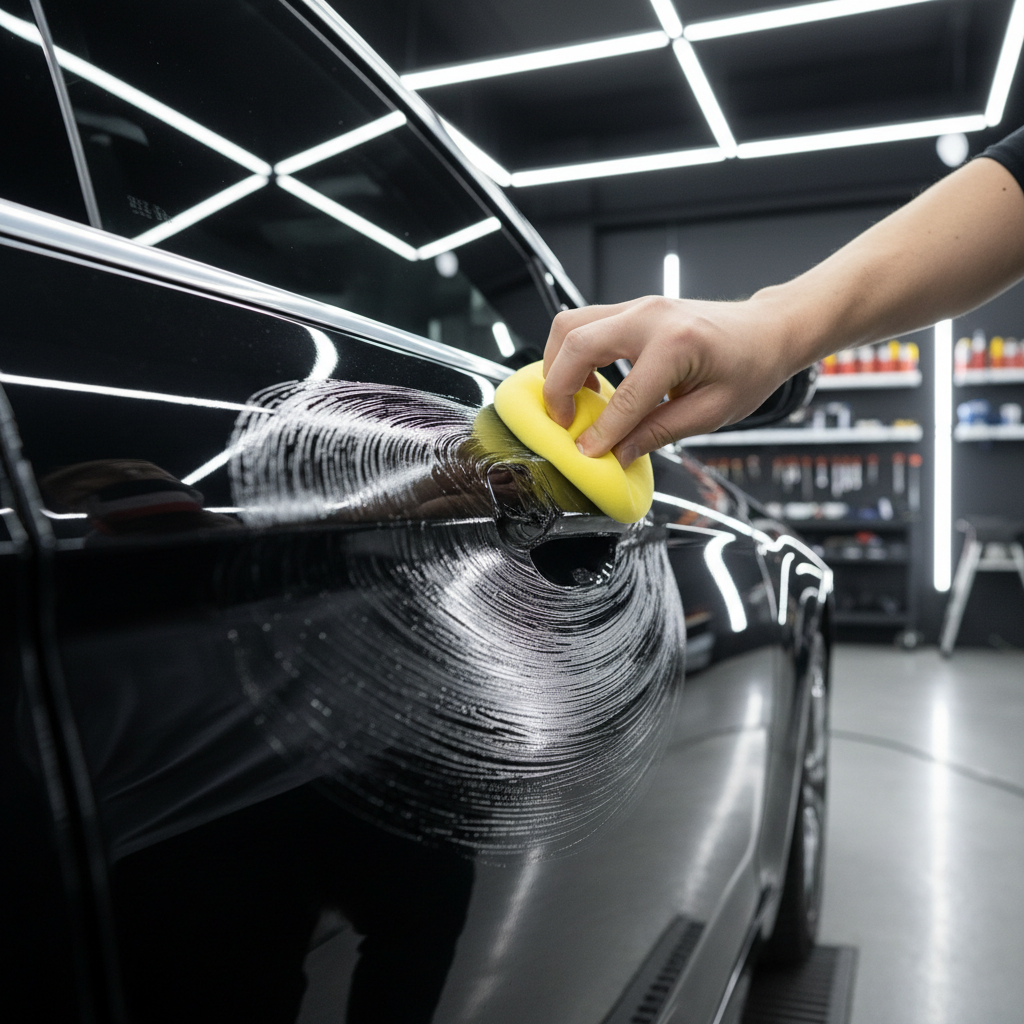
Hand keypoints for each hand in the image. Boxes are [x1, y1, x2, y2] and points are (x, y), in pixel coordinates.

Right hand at [542, 294, 798, 466]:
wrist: (766, 330)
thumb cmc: (750, 367)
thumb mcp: (711, 412)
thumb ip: (659, 432)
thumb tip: (617, 453)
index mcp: (676, 344)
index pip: (624, 395)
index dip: (601, 431)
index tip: (587, 453)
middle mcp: (650, 317)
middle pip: (576, 344)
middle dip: (559, 389)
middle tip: (563, 424)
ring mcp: (638, 307)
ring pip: (570, 326)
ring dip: (557, 366)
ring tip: (569, 403)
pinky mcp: (632, 309)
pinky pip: (584, 324)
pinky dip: (572, 354)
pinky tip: (587, 383)